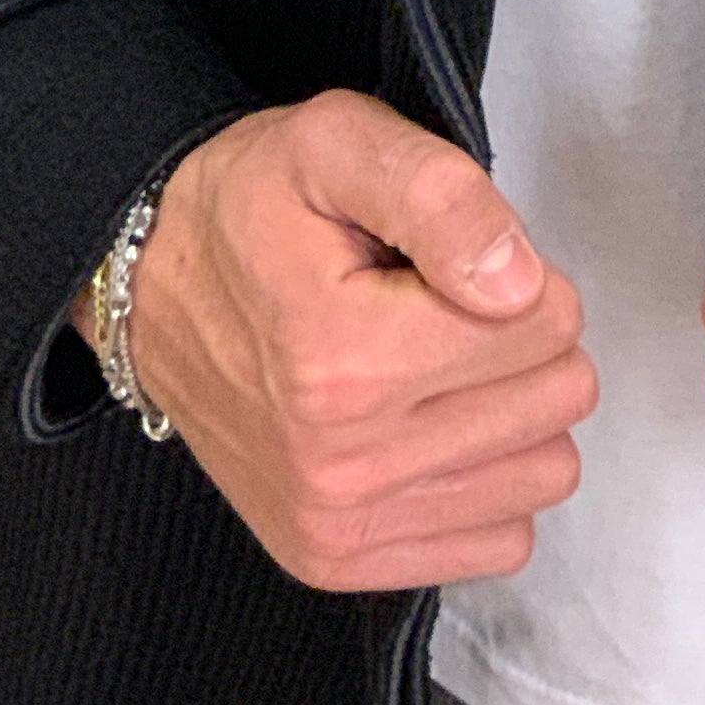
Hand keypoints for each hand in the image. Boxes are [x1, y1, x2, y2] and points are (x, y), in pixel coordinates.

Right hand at [83, 89, 597, 592]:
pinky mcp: (339, 561)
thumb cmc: (247, 210)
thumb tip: (517, 283)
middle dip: (522, 339)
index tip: (448, 261)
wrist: (146, 287)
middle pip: (558, 397)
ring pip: (544, 472)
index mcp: (344, 355)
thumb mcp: (336, 143)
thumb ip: (440, 195)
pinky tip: (429, 429)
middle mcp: (340, 460)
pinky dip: (486, 482)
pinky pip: (501, 540)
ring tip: (434, 368)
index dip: (517, 270)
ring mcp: (339, 522)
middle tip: (443, 309)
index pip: (551, 319)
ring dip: (512, 413)